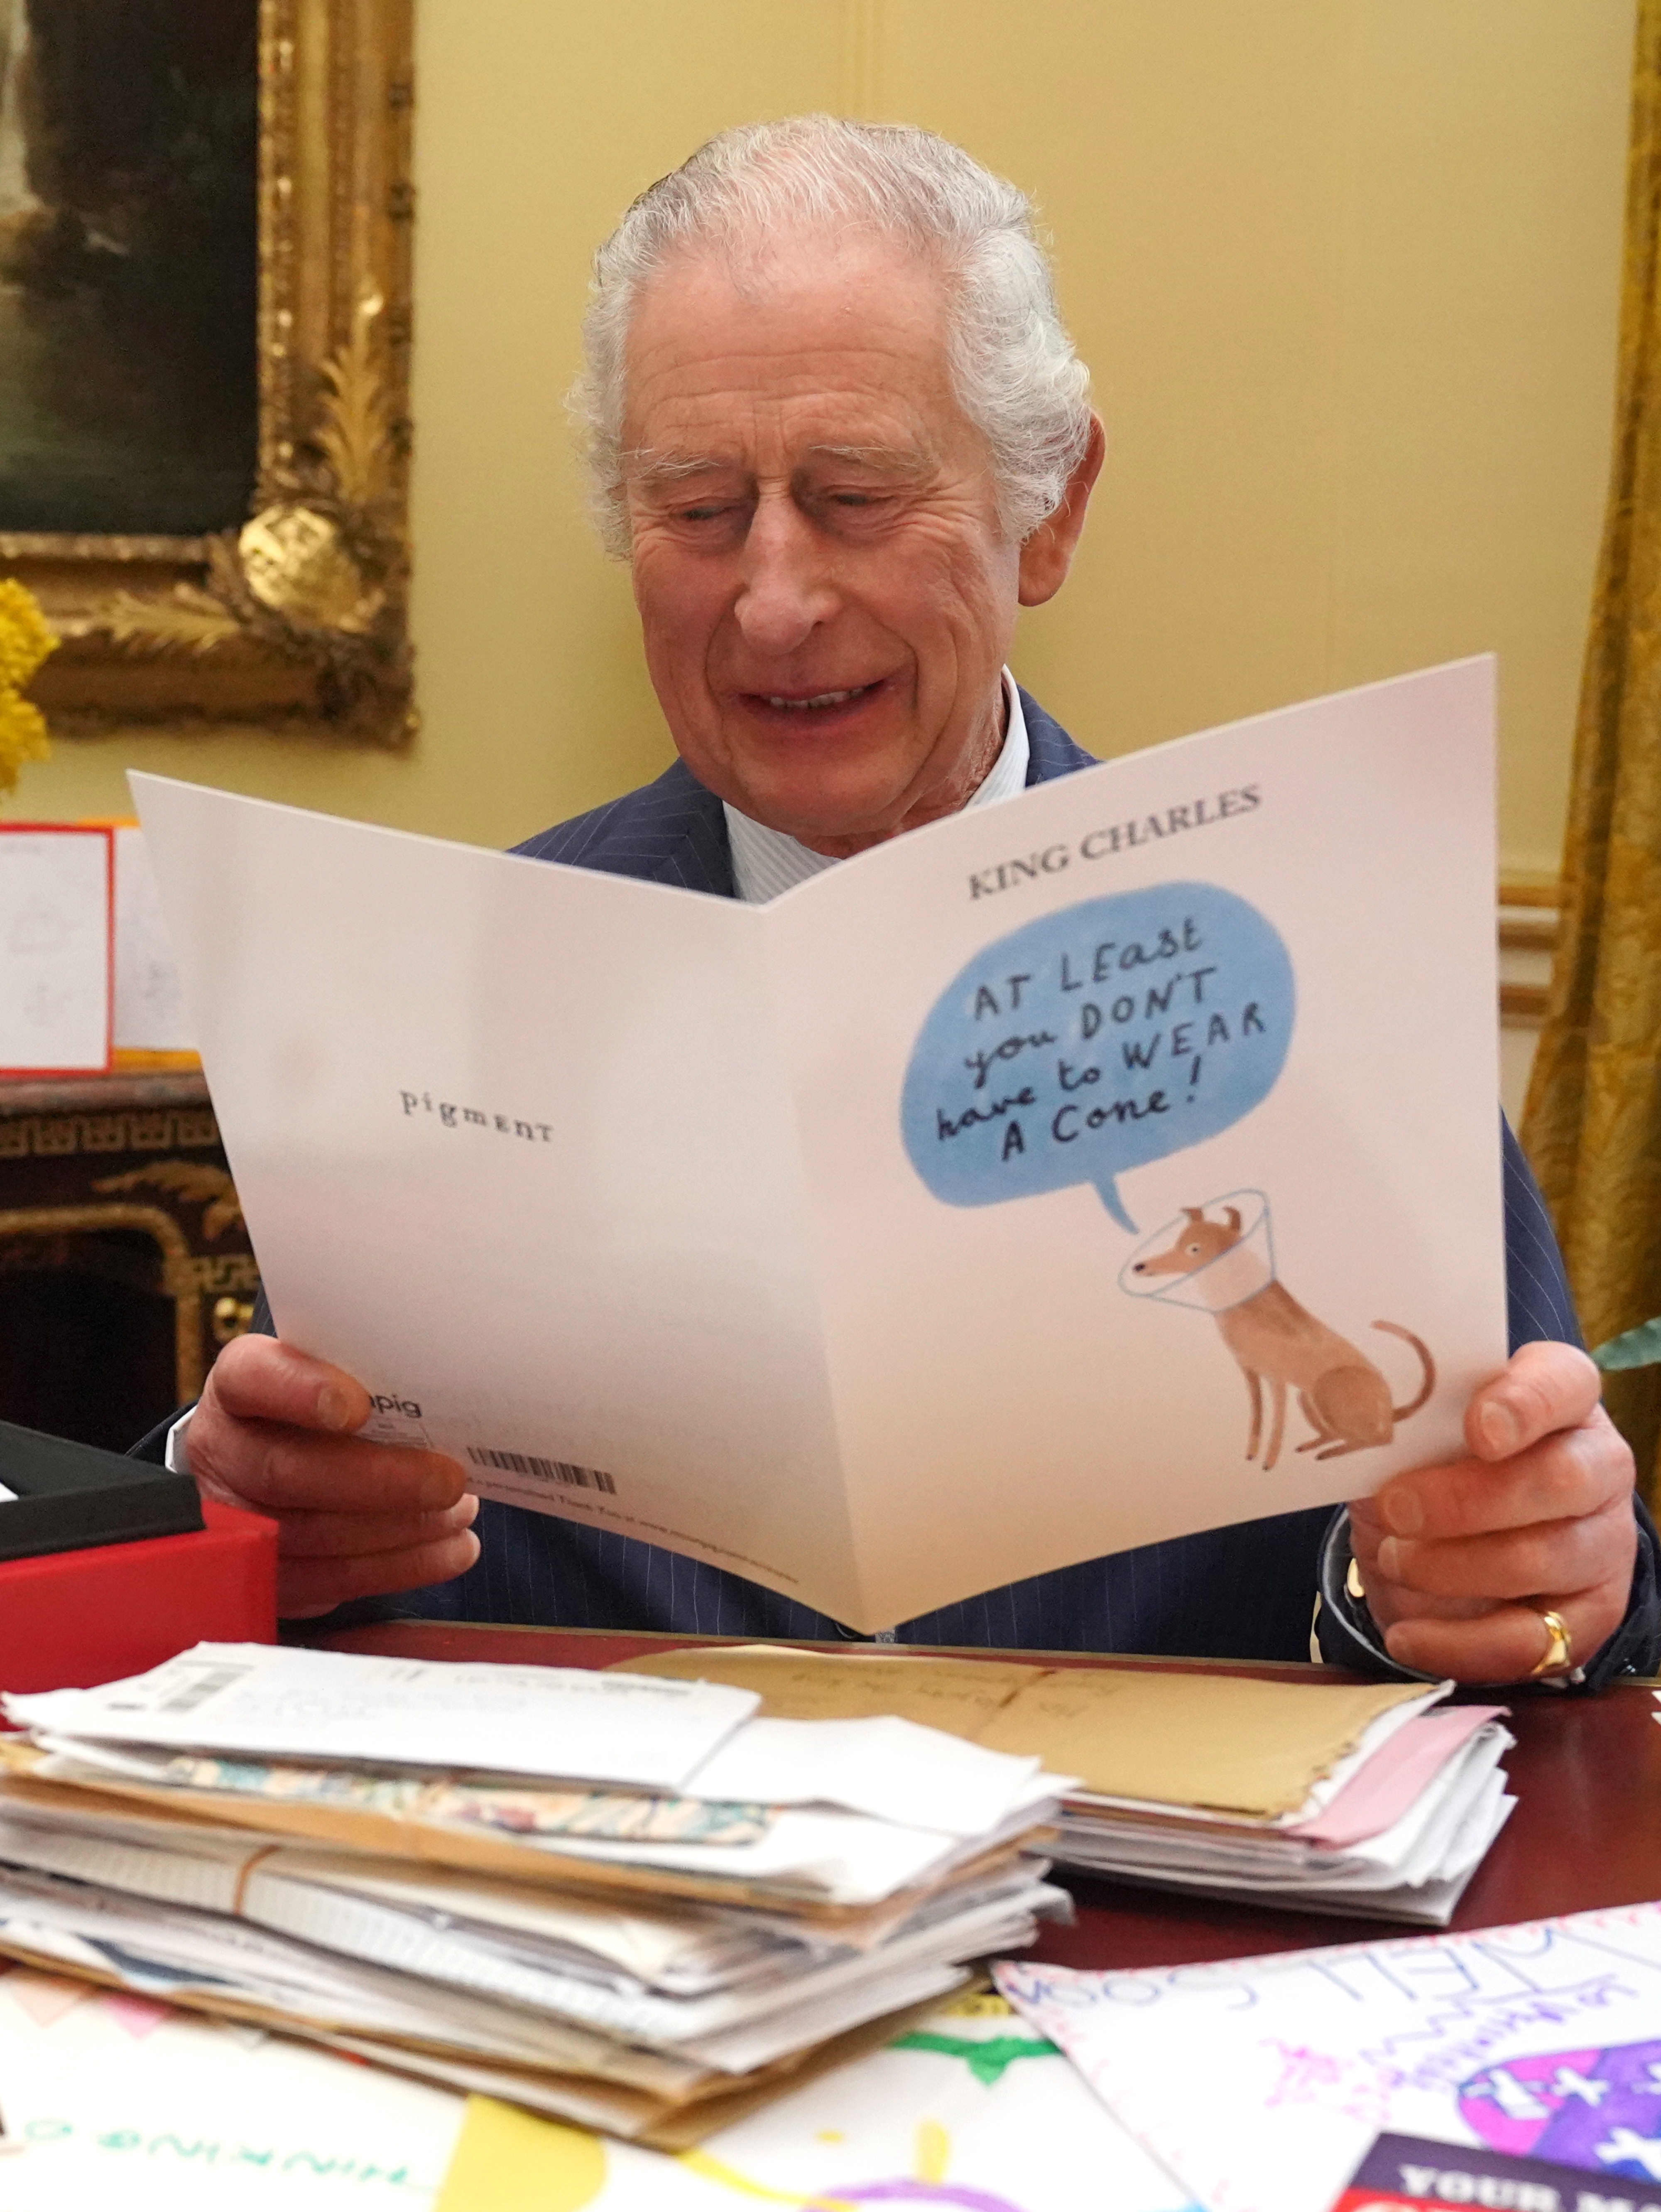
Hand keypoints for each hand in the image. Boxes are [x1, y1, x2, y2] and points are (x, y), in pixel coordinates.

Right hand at [187, 1334, 480, 1617]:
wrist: (262, 1466)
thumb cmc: (314, 1412)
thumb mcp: (326, 1375)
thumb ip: (365, 1377)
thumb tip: (444, 1394)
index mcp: (236, 1388)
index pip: (250, 1378)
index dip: (300, 1391)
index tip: (357, 1406)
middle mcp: (223, 1453)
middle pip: (285, 1471)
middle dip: (377, 1480)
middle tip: (448, 1480)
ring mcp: (235, 1523)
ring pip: (312, 1533)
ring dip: (400, 1528)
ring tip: (460, 1513)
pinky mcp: (267, 1575)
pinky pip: (330, 1580)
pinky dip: (399, 1567)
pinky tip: (449, 1551)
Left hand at [1348, 1341, 1636, 1683]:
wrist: (1454, 1536)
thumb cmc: (1437, 1461)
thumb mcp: (1418, 1434)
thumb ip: (1406, 1426)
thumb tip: (1354, 1432)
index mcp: (1562, 1399)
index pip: (1565, 1382)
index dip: (1526, 1404)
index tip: (1477, 1430)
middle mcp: (1598, 1465)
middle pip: (1560, 1479)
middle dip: (1468, 1500)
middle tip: (1395, 1507)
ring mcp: (1602, 1543)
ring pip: (1545, 1558)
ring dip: (1454, 1567)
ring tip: (1393, 1559)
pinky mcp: (1588, 1616)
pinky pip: (1531, 1643)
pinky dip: (1459, 1643)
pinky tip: (1405, 1636)